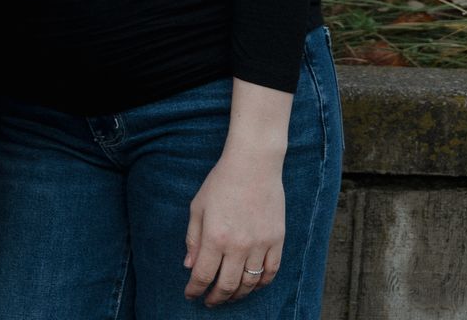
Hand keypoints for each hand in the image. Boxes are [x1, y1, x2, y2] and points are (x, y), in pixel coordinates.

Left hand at [183, 151, 284, 305]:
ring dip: (238, 294)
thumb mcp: (198, 207)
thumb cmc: (221, 183)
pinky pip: (271, 272)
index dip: (195, 289)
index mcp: (215, 237)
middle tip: (209, 301)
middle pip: (227, 285)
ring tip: (228, 296)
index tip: (190, 295)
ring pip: (250, 283)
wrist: (253, 165)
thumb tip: (190, 265)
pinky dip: (261, 283)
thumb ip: (193, 238)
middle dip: (216, 298)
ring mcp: (260, 244)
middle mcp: (239, 245)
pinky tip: (252, 285)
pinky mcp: (277, 241)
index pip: (203, 275)